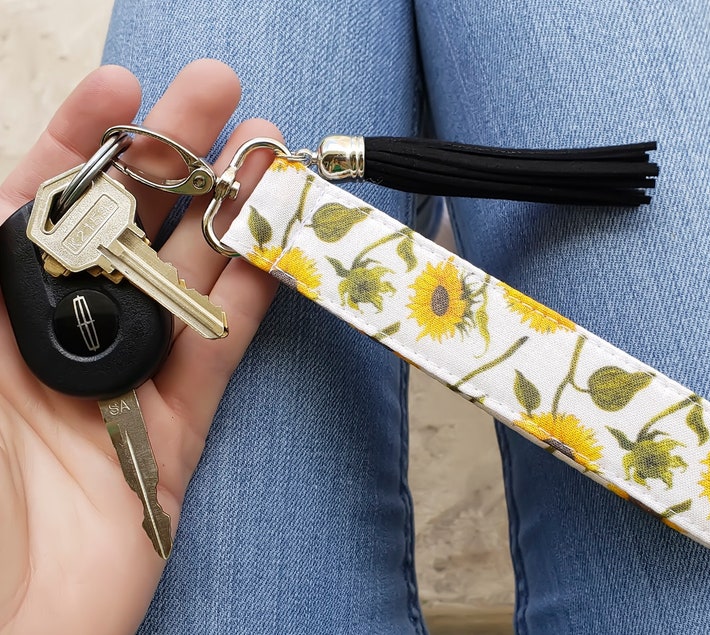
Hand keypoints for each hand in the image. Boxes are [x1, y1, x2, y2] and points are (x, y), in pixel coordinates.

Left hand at [0, 60, 279, 633]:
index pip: (38, 203)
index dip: (81, 141)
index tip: (122, 87)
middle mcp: (60, 333)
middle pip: (126, 227)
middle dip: (170, 153)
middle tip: (217, 91)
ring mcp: (125, 377)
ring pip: (188, 280)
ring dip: (228, 213)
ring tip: (266, 149)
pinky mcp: (178, 429)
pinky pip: (222, 349)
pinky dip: (253, 294)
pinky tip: (277, 241)